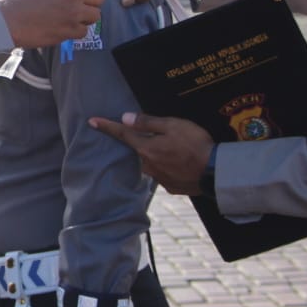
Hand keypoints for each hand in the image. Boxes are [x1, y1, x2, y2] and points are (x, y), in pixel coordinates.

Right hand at [0, 0, 104, 48]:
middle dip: (90, 3)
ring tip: (71, 18)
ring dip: (85, 18)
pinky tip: (63, 28)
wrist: (8, 19)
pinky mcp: (70, 29)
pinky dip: (75, 31)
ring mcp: (74, 11)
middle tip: (79, 8)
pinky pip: (84, 31)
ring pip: (95, 15)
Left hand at [88, 111, 214, 194]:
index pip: (122, 134)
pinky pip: (165, 173)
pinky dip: (171, 167)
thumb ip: (148, 122)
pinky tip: (185, 164)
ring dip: (161, 156)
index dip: (106, 126)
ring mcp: (159, 178)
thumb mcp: (173, 125)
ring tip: (181, 151)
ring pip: (153, 162)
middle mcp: (148, 165)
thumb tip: (125, 118)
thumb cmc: (195, 144)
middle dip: (149, 143)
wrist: (215, 172)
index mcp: (146, 148)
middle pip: (141, 149)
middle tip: (171, 138)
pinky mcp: (171, 187)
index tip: (91, 121)